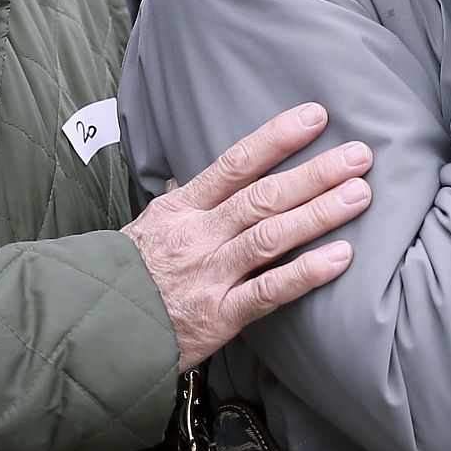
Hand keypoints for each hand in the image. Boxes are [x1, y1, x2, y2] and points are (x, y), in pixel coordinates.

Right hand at [121, 103, 372, 368]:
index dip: (277, 137)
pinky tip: (340, 257)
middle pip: (262, 196)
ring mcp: (209, 275)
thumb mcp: (146, 228)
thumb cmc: (125, 277)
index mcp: (181, 208)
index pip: (235, 163)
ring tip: (359, 194)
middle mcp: (198, 236)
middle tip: (359, 155)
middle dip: (314, 173)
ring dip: (318, 213)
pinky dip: (306, 273)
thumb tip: (186, 173)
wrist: (91, 334)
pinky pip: (268, 292)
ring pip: (270, 236)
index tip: (315, 116)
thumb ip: (177, 200)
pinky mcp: (218, 317)